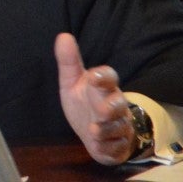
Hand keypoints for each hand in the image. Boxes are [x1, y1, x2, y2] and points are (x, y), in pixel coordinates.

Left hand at [55, 32, 135, 164]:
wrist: (95, 133)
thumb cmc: (84, 102)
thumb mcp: (72, 82)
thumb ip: (68, 62)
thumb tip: (63, 36)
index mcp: (103, 87)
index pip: (109, 77)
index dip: (103, 76)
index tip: (93, 76)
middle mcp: (115, 105)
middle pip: (119, 103)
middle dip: (112, 107)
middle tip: (101, 110)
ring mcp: (119, 125)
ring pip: (118, 127)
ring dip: (107, 129)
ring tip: (94, 130)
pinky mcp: (118, 145)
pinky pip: (116, 146)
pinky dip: (108, 147)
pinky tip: (98, 146)